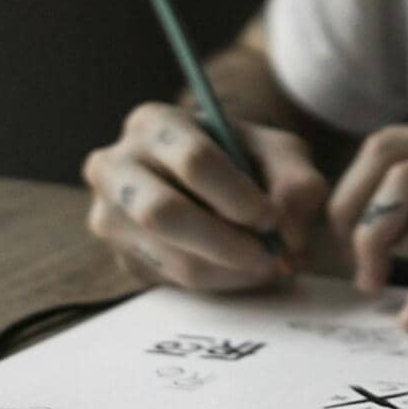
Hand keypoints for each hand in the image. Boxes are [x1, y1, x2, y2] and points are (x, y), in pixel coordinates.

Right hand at [83, 103, 327, 289]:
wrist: (211, 183)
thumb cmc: (244, 161)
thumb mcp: (278, 154)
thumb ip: (296, 181)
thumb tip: (286, 229)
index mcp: (153, 124)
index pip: (194, 161)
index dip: (238, 196)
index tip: (272, 218)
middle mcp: (116, 167)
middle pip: (164, 214)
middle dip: (227, 243)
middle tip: (270, 256)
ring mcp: (111, 217)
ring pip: (170, 258)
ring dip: (229, 271)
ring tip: (267, 265)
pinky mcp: (124, 258)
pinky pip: (173, 282)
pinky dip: (219, 283)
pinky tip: (243, 271)